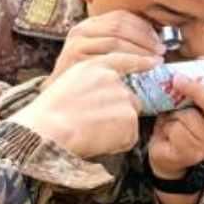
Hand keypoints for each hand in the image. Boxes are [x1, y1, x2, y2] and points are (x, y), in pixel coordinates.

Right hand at [14, 53, 156, 158]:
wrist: (48, 129)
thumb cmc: (50, 113)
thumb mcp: (69, 82)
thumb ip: (92, 81)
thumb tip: (109, 93)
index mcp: (94, 66)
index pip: (124, 59)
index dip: (141, 61)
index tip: (155, 61)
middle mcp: (112, 78)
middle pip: (130, 98)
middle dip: (120, 112)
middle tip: (94, 123)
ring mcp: (123, 96)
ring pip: (130, 118)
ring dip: (117, 129)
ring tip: (92, 131)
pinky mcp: (129, 117)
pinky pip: (129, 137)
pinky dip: (118, 143)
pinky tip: (98, 140)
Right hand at [50, 10, 164, 82]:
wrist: (57, 105)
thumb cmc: (84, 85)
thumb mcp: (98, 59)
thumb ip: (117, 48)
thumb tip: (152, 44)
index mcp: (87, 26)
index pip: (119, 16)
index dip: (143, 26)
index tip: (158, 39)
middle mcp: (80, 31)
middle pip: (119, 25)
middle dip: (144, 37)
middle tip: (161, 51)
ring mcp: (77, 44)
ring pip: (116, 39)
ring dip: (141, 49)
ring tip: (156, 60)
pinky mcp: (77, 59)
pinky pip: (111, 56)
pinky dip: (133, 60)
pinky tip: (145, 68)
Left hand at [148, 76, 203, 178]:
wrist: (165, 150)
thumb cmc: (182, 119)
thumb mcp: (192, 98)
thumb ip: (201, 80)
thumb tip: (203, 59)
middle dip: (196, 90)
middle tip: (178, 78)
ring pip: (190, 119)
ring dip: (175, 113)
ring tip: (173, 117)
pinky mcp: (189, 155)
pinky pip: (177, 133)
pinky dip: (167, 127)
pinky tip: (167, 132)